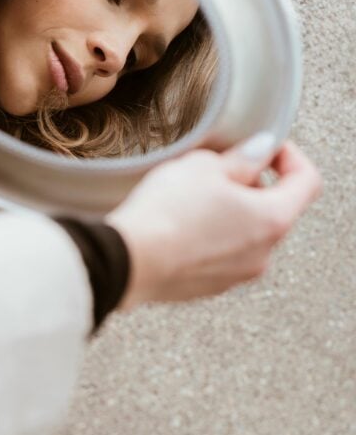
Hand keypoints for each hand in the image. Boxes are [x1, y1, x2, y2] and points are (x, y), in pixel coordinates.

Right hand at [107, 135, 321, 309]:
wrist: (128, 260)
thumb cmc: (167, 214)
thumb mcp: (204, 166)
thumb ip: (242, 157)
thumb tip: (258, 152)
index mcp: (272, 219)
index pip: (307, 181)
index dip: (290, 156)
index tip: (268, 147)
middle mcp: (263, 253)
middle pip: (273, 209)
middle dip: (250, 186)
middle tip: (216, 170)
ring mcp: (236, 274)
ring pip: (244, 234)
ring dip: (227, 213)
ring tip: (189, 199)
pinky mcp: (208, 287)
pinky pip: (218, 254)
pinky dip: (206, 237)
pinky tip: (177, 225)